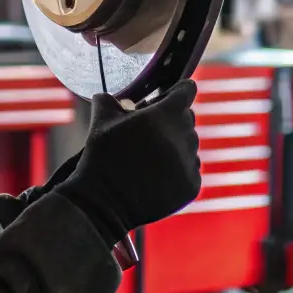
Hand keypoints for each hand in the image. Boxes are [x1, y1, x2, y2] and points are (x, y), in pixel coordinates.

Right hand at [56, 81, 200, 244]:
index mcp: (165, 114)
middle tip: (150, 133)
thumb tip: (110, 96)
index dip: (179, 92)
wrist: (104, 201)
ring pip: (191, 146)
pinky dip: (178, 171)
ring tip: (150, 159)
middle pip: (188, 119)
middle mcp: (184, 136)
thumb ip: (109, 100)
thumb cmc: (103, 157)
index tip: (171, 97)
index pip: (187, 90)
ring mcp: (189, 163)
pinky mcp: (191, 186)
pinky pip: (191, 170)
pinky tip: (157, 177)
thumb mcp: (100, 120)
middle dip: (172, 121)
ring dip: (176, 147)